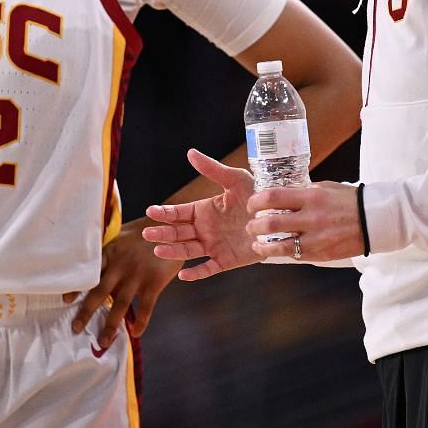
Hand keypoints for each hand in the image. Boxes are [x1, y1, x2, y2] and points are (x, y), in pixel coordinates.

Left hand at [68, 217, 179, 351]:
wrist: (173, 227)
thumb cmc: (146, 231)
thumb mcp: (122, 235)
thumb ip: (109, 250)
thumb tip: (95, 266)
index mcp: (110, 252)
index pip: (89, 273)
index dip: (76, 287)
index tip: (66, 301)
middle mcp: (120, 266)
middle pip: (99, 292)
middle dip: (86, 312)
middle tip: (76, 329)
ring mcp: (137, 275)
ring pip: (119, 305)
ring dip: (110, 325)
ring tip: (103, 341)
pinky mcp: (154, 282)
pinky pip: (145, 307)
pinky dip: (140, 321)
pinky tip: (135, 333)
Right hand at [139, 148, 260, 280]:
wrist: (280, 216)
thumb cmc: (258, 195)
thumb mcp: (236, 180)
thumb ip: (213, 169)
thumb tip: (191, 152)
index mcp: (204, 211)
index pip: (179, 213)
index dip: (165, 213)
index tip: (151, 211)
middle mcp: (205, 229)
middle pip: (178, 233)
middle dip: (163, 233)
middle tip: (148, 233)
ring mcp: (214, 246)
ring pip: (188, 251)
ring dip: (173, 251)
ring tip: (158, 250)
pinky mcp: (226, 260)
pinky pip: (208, 269)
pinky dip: (196, 273)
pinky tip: (184, 275)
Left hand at [246, 182, 366, 262]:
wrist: (376, 220)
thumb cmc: (351, 201)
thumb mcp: (327, 188)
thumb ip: (304, 192)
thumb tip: (283, 195)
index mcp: (312, 197)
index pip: (274, 197)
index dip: (256, 201)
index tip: (252, 204)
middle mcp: (312, 218)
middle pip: (271, 223)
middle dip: (255, 225)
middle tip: (251, 225)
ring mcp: (317, 238)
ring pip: (279, 246)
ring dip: (262, 246)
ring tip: (257, 244)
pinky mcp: (322, 253)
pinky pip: (295, 255)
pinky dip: (281, 253)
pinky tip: (275, 250)